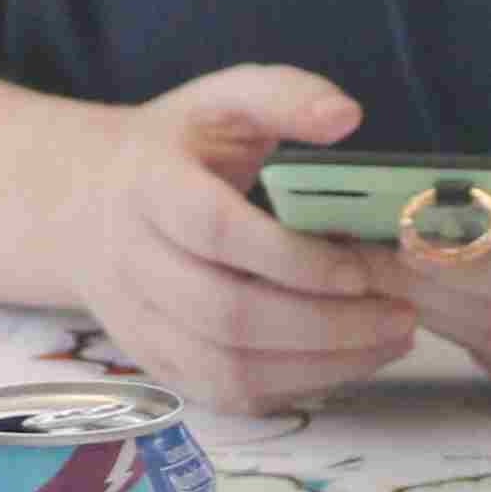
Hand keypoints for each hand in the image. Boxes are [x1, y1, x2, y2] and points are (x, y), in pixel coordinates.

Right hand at [52, 64, 418, 413]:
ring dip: (318, 365)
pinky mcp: (159, 363)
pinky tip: (348, 360)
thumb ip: (285, 96)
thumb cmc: (179, 147)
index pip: (214, 231)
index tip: (359, 266)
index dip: (289, 257)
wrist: (90, 203)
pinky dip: (293, 386)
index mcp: (148, 186)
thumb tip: (345, 116)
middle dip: (323, 324)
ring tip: (389, 340)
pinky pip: (226, 395)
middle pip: (225, 314)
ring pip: (227, 368)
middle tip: (400, 314)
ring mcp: (139, 322)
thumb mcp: (224, 100)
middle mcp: (132, 261)